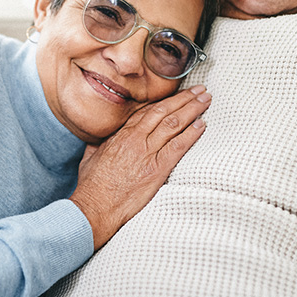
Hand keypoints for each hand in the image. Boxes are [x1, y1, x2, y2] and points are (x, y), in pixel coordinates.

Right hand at [69, 85, 210, 249]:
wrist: (94, 206)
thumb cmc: (91, 186)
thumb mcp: (90, 158)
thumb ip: (97, 145)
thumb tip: (96, 140)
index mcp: (121, 135)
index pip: (148, 111)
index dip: (166, 100)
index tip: (178, 94)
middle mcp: (135, 139)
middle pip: (164, 111)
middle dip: (184, 98)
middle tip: (200, 89)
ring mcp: (146, 153)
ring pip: (173, 123)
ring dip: (192, 109)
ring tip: (206, 99)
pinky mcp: (156, 169)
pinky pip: (178, 146)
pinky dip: (191, 134)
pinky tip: (202, 125)